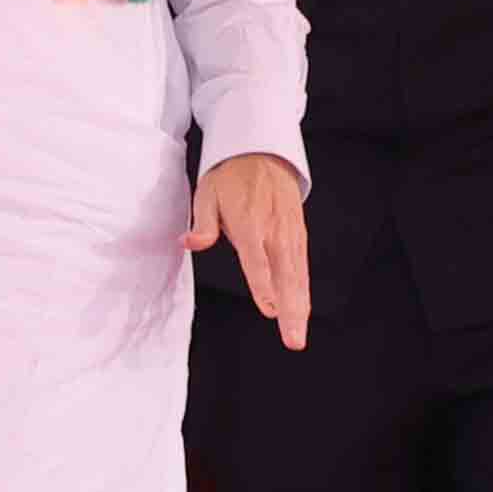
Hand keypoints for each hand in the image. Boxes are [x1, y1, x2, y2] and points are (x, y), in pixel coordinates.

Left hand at [188, 152, 311, 350]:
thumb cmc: (231, 176)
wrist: (263, 152)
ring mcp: (289, 233)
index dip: (263, 284)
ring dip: (299, 307)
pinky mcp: (298, 234)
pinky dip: (304, 290)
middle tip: (292, 339)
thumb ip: (203, 223)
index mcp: (250, 221)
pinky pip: (302, 266)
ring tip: (298, 334)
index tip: (269, 308)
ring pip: (297, 275)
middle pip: (284, 275)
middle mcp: (274, 230)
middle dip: (290, 309)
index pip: (256, 258)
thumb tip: (189, 242)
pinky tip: (302, 312)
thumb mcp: (207, 192)